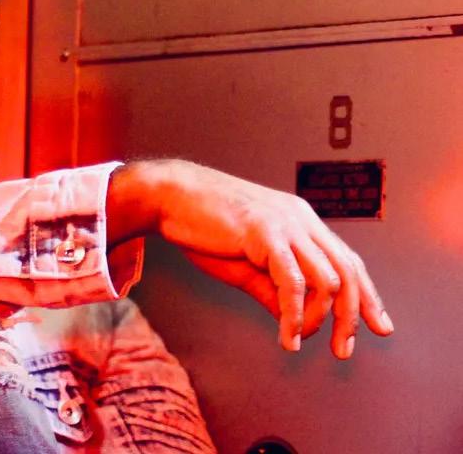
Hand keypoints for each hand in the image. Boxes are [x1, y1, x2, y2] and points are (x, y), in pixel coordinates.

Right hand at [107, 160, 393, 357]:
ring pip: (328, 280)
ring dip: (319, 319)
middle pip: (348, 272)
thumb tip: (290, 319)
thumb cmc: (200, 225)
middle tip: (344, 350)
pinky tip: (287, 335)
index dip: (368, 296)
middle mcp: (302, 220)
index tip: (378, 327)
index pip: (348, 261)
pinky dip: (295, 315)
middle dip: (353, 316)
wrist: (169, 197)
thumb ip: (269, 289)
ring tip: (298, 340)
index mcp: (300, 222)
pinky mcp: (265, 234)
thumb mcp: (242, 265)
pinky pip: (293, 283)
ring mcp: (286, 224)